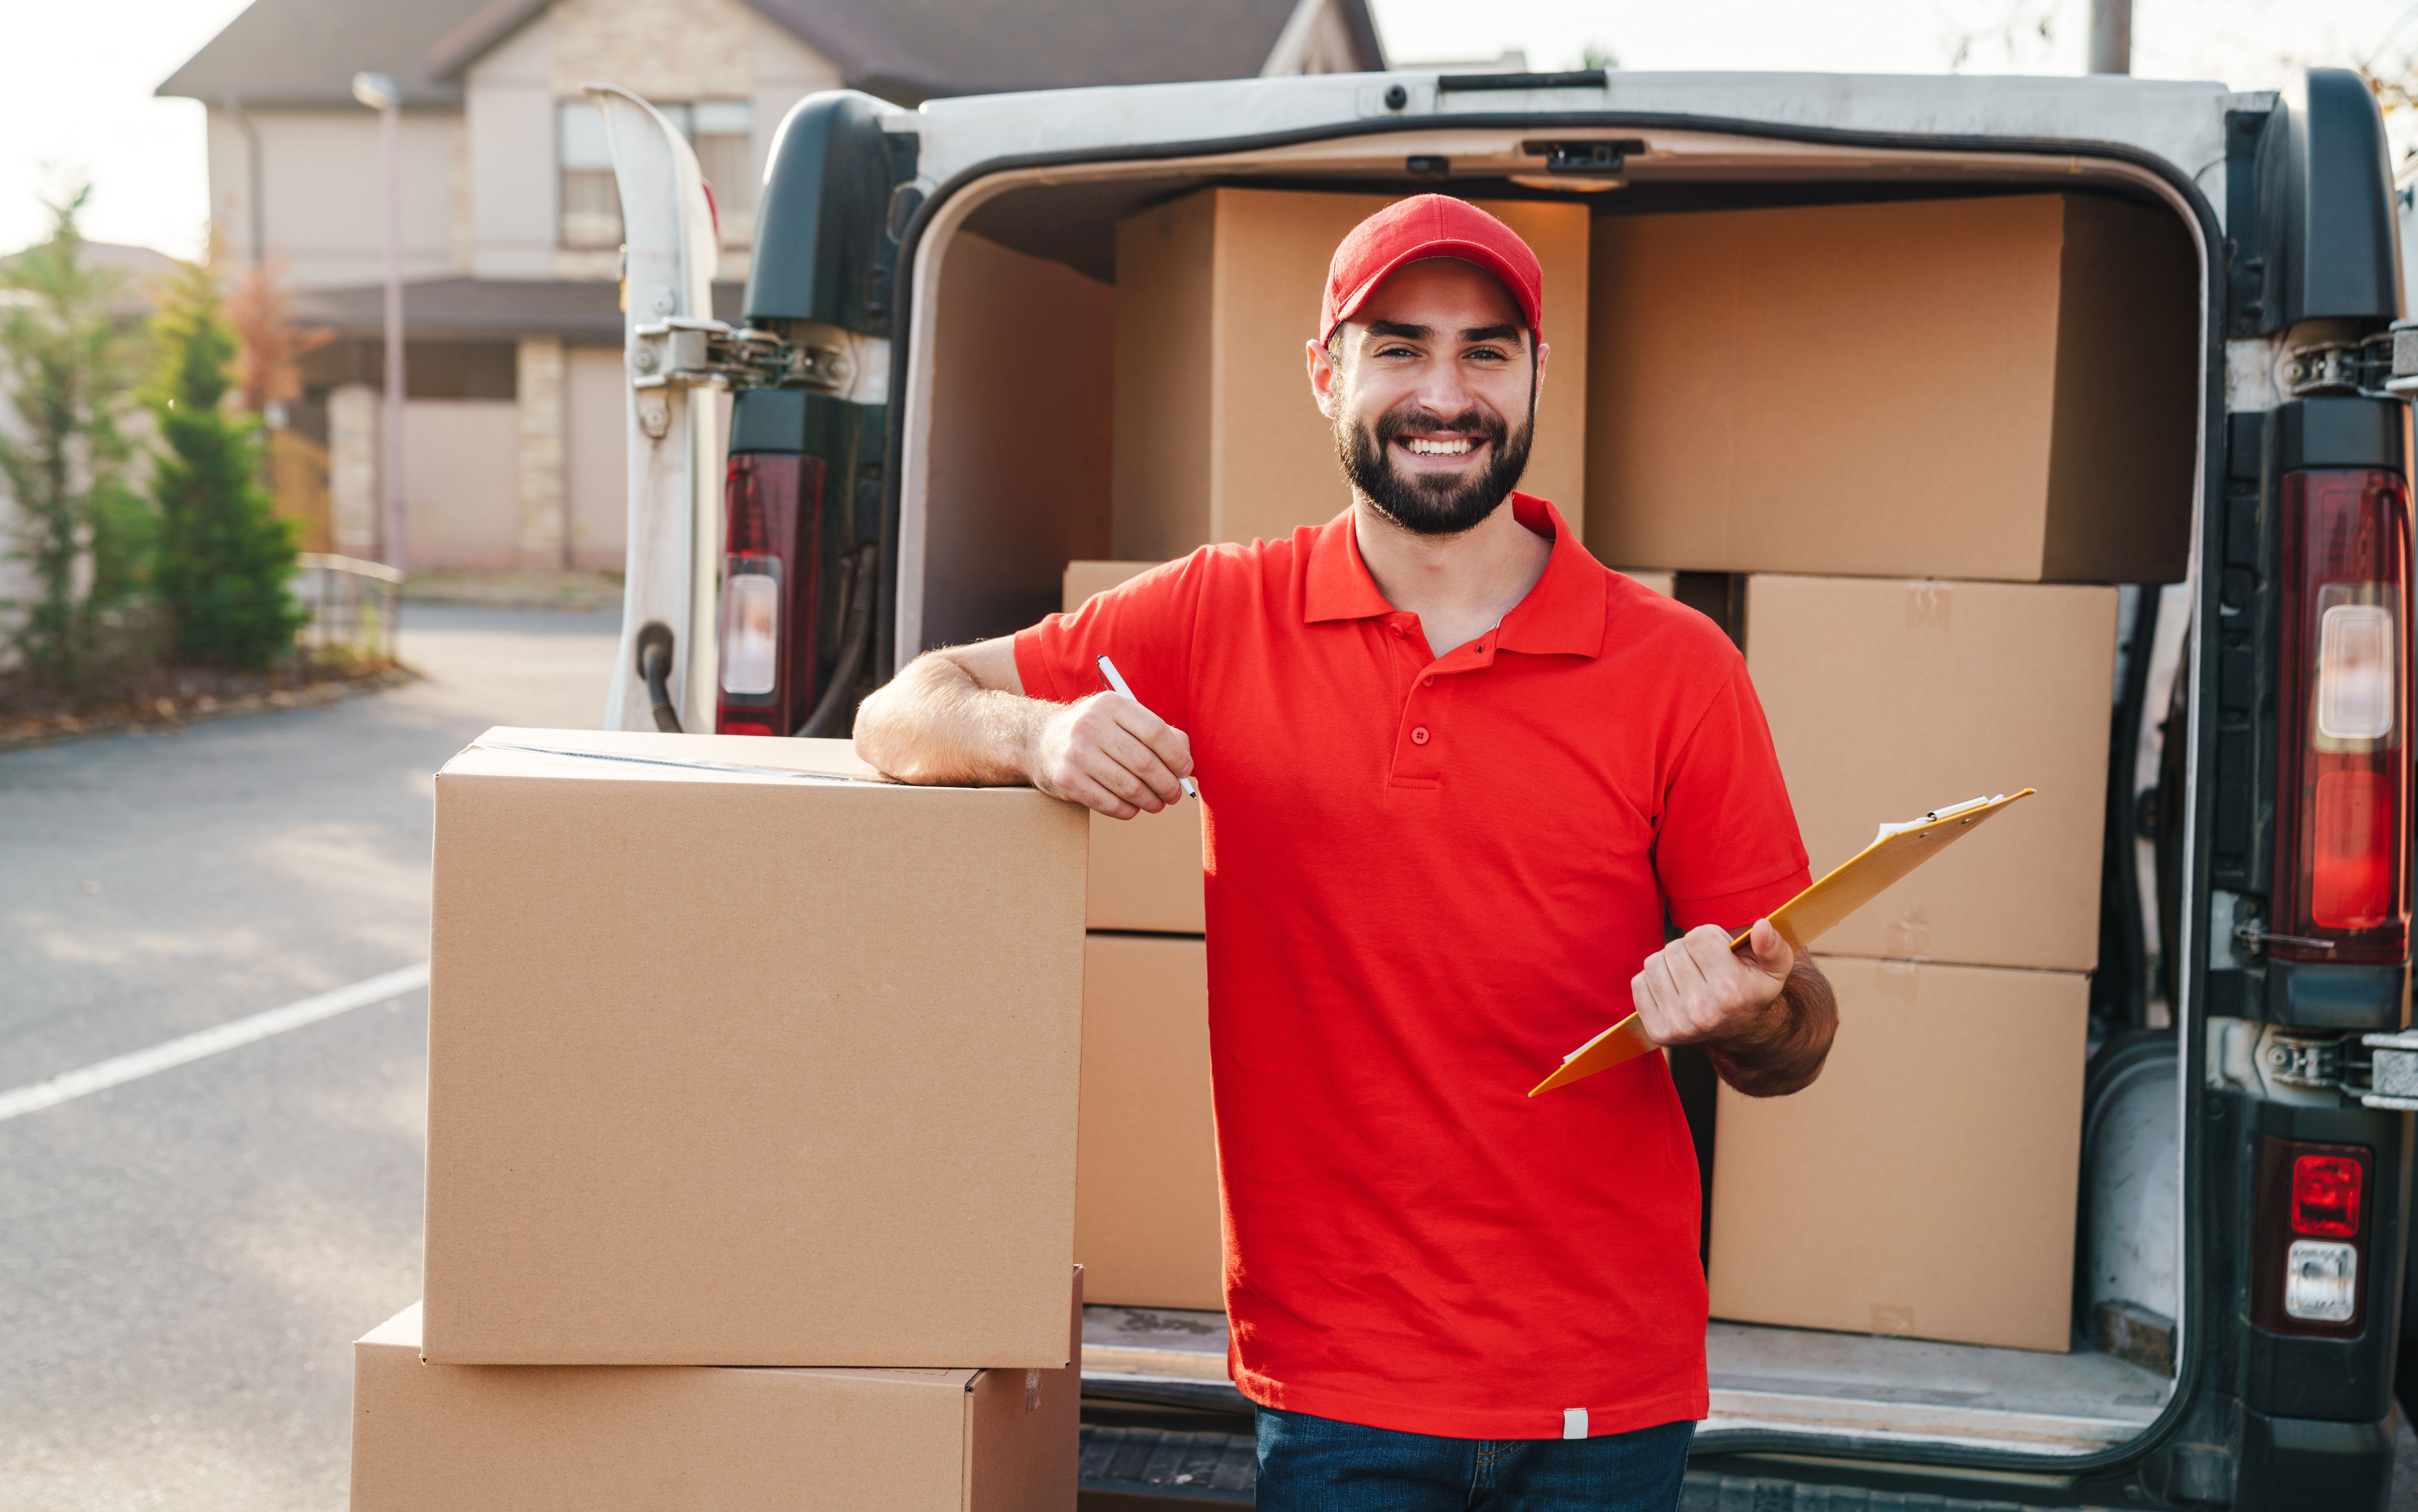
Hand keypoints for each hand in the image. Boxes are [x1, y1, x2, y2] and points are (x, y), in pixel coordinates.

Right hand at [1028, 692, 1193, 817]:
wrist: (1041, 741)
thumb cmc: (1097, 732)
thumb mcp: (1122, 719)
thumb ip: (1158, 733)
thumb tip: (1186, 762)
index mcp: (1111, 703)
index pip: (1155, 732)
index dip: (1177, 756)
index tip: (1185, 770)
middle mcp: (1091, 724)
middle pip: (1145, 762)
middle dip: (1167, 784)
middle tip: (1174, 794)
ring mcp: (1076, 753)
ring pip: (1129, 787)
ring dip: (1151, 801)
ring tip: (1158, 803)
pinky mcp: (1066, 780)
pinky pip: (1109, 804)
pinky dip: (1128, 811)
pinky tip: (1133, 808)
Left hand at [1631, 919, 1795, 1048]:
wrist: (1741, 1032)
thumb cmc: (1753, 991)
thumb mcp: (1775, 968)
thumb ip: (1773, 945)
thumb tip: (1762, 927)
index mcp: (1730, 991)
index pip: (1699, 937)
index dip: (1711, 938)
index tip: (1721, 952)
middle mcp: (1702, 1011)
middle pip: (1674, 948)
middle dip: (1688, 950)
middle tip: (1705, 966)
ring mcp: (1678, 1024)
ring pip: (1653, 963)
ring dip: (1669, 963)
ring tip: (1690, 975)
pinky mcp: (1659, 1031)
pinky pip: (1639, 984)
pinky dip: (1653, 981)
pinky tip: (1675, 989)